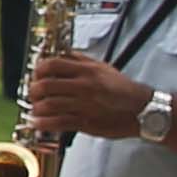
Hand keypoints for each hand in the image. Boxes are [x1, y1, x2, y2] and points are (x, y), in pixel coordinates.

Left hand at [23, 53, 151, 141]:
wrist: (143, 110)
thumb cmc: (123, 89)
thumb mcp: (103, 68)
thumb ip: (81, 60)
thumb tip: (61, 53)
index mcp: (87, 71)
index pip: (53, 64)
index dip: (38, 70)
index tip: (36, 75)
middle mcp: (84, 86)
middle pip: (46, 85)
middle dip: (33, 90)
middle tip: (33, 94)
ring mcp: (84, 105)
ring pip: (49, 104)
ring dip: (36, 108)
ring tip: (35, 109)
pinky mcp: (86, 123)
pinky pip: (58, 122)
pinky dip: (43, 123)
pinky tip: (37, 122)